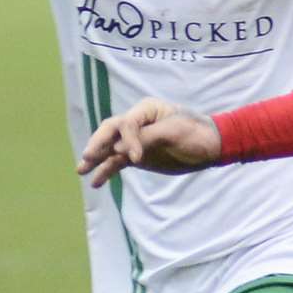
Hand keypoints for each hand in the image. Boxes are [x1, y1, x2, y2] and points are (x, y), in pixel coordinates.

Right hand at [76, 97, 220, 184]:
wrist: (211, 146)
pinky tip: (96, 182)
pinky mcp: (138, 156)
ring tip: (81, 170)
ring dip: (96, 158)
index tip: (138, 159)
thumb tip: (118, 149)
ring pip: (110, 147)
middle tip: (88, 157)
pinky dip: (107, 171)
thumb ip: (146, 139)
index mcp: (146, 109)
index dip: (128, 140)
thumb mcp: (174, 133)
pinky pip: (118, 162)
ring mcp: (136, 140)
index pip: (127, 123)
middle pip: (110, 131)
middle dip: (98, 144)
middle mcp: (137, 122)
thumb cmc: (196, 133)